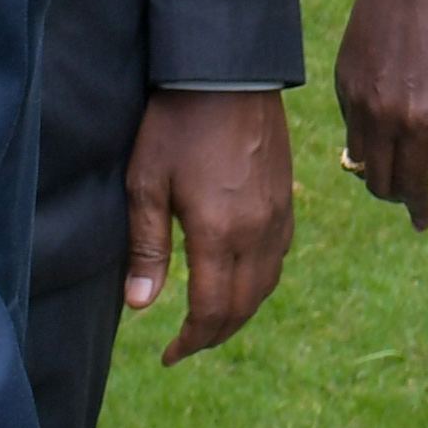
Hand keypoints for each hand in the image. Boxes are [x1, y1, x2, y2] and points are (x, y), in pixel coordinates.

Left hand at [120, 88, 294, 361]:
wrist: (226, 72)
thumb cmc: (175, 124)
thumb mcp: (146, 184)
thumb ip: (147, 249)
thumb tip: (140, 307)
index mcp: (220, 233)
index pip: (212, 311)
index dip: (191, 341)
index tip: (168, 355)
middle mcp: (258, 232)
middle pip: (244, 306)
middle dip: (214, 334)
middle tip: (186, 346)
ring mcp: (278, 215)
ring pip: (267, 285)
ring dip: (239, 312)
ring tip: (210, 321)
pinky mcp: (287, 198)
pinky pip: (279, 258)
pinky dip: (259, 283)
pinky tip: (239, 278)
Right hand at [330, 0, 427, 228]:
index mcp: (421, 118)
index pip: (412, 184)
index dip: (418, 208)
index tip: (424, 221)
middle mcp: (382, 114)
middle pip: (379, 181)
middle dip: (397, 194)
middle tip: (413, 196)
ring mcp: (356, 95)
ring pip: (359, 157)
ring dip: (378, 170)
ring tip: (398, 166)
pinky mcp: (341, 76)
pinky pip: (350, 124)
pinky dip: (365, 137)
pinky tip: (383, 126)